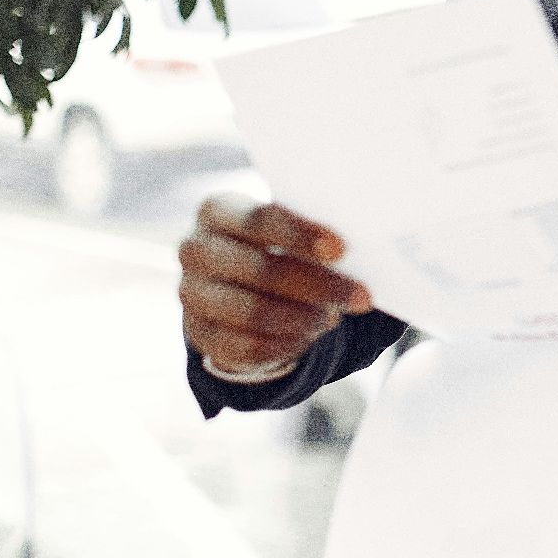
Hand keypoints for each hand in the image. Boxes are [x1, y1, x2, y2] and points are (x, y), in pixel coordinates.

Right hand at [178, 192, 371, 374]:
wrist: (235, 283)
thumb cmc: (275, 245)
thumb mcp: (288, 229)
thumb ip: (313, 234)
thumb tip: (366, 247)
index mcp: (217, 211)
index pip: (258, 220)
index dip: (301, 235)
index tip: (341, 250)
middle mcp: (196, 250)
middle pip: (261, 269)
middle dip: (318, 285)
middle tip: (362, 297)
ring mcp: (192, 295)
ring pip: (255, 312)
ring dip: (305, 317)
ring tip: (333, 316)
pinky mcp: (199, 334)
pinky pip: (248, 346)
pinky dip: (287, 343)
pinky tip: (310, 333)